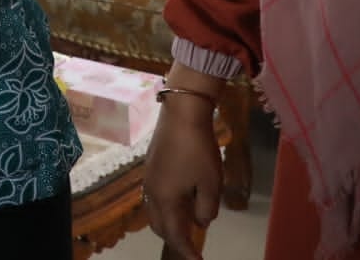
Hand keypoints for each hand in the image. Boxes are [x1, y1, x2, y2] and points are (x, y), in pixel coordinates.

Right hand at [143, 95, 221, 259]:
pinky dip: (167, 207)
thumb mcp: (210, 183)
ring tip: (187, 224)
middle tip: (192, 245)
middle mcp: (152, 192)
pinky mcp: (151, 167)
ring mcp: (149, 178)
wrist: (181, 114)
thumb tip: (200, 221)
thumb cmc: (198, 150)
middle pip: (159, 225)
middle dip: (174, 238)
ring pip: (155, 211)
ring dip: (169, 222)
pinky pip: (156, 197)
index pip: (175, 234)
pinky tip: (181, 199)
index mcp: (166, 199)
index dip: (187, 251)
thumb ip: (206, 209)